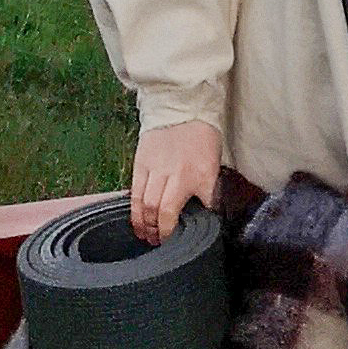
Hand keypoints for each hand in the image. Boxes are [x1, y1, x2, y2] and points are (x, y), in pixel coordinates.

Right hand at [130, 120, 220, 243]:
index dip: (168, 230)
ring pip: (142, 202)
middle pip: (155, 209)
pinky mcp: (140, 162)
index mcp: (192, 176)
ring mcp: (153, 168)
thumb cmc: (202, 137)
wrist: (182, 106)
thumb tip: (207, 214)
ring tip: (144, 234)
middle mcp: (170, 174)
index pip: (173, 211)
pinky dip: (134, 206)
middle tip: (156, 242)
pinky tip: (136, 216)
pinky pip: (134, 189)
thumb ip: (208, 191)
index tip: (171, 240)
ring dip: (141, 222)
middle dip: (154, 230)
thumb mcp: (213, 165)